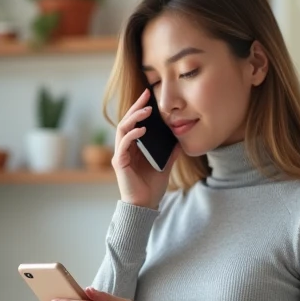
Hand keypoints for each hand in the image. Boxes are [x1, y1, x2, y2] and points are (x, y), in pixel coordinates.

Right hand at [113, 88, 179, 209]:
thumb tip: (180, 139)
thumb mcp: (166, 165)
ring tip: (147, 111)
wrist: (146, 205)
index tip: (148, 96)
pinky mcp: (119, 163)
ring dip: (134, 117)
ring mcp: (120, 154)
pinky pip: (123, 144)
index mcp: (134, 147)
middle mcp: (125, 148)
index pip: (134, 123)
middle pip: (126, 121)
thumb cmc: (152, 187)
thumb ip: (171, 152)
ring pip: (122, 129)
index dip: (140, 108)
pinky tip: (142, 130)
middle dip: (136, 107)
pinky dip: (132, 135)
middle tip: (146, 95)